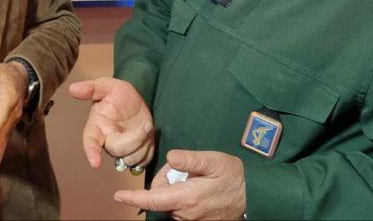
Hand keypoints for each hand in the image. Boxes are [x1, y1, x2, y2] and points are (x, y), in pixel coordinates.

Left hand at [0, 62, 27, 168]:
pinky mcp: (11, 122)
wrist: (19, 77)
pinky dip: (1, 147)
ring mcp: (14, 117)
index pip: (2, 114)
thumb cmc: (2, 75)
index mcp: (9, 97)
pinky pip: (6, 135)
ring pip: (7, 135)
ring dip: (1, 150)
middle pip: (5, 130)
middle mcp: (14, 110)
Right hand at [70, 77, 154, 168]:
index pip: (91, 141)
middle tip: (147, 124)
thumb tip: (72, 88)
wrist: (136, 102)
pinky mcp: (134, 155)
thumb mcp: (107, 86)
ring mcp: (120, 151)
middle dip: (135, 139)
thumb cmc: (118, 94)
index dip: (92, 152)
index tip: (95, 164)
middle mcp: (106, 142)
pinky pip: (143, 161)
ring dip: (144, 144)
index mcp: (97, 126)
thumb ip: (91, 88)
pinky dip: (149, 149)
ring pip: (131, 159)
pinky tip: (148, 136)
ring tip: (147, 126)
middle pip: (118, 150)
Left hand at [113, 150, 245, 220]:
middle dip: (164, 180)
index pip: (152, 199)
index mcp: (186, 198)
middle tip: (184, 168)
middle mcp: (185, 213)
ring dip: (174, 189)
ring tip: (195, 179)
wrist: (253, 195)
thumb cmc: (234, 176)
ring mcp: (192, 219)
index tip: (119, 196)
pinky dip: (182, 196)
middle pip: (160, 196)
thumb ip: (189, 160)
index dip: (134, 198)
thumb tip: (170, 157)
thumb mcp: (213, 161)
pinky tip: (198, 188)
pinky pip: (180, 208)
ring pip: (169, 202)